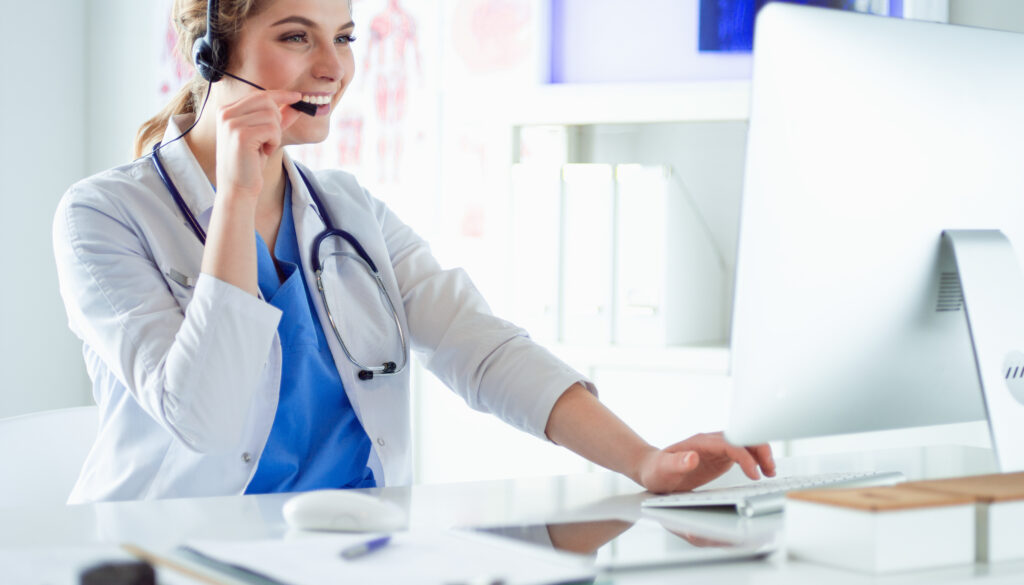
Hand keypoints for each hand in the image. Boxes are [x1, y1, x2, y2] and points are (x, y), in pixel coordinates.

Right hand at [215, 90, 302, 200]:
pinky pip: (271, 129)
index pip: (259, 94)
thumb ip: (278, 120)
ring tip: (265, 147)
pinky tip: (265, 152)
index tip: (298, 96)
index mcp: (227, 110)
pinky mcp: (240, 135)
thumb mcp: (264, 136)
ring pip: (271, 115)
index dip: (281, 94)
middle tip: (271, 138)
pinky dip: (274, 142)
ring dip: (276, 134)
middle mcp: (226, 113)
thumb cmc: (250, 163)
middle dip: (278, 119)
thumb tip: (295, 105)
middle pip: (267, 101)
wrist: (238, 187)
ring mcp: (231, 123)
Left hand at [636, 432, 774, 493]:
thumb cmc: (656, 470)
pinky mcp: (721, 457)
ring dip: (761, 455)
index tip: (754, 473)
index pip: (729, 444)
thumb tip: (692, 457)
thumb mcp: (662, 470)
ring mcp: (717, 449)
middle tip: (770, 470)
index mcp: (700, 442)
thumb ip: (676, 463)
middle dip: (760, 451)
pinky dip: (755, 461)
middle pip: (743, 438)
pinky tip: (761, 473)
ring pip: (746, 445)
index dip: (744, 456)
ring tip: (770, 472)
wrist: (653, 469)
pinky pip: (743, 454)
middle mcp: (711, 442)